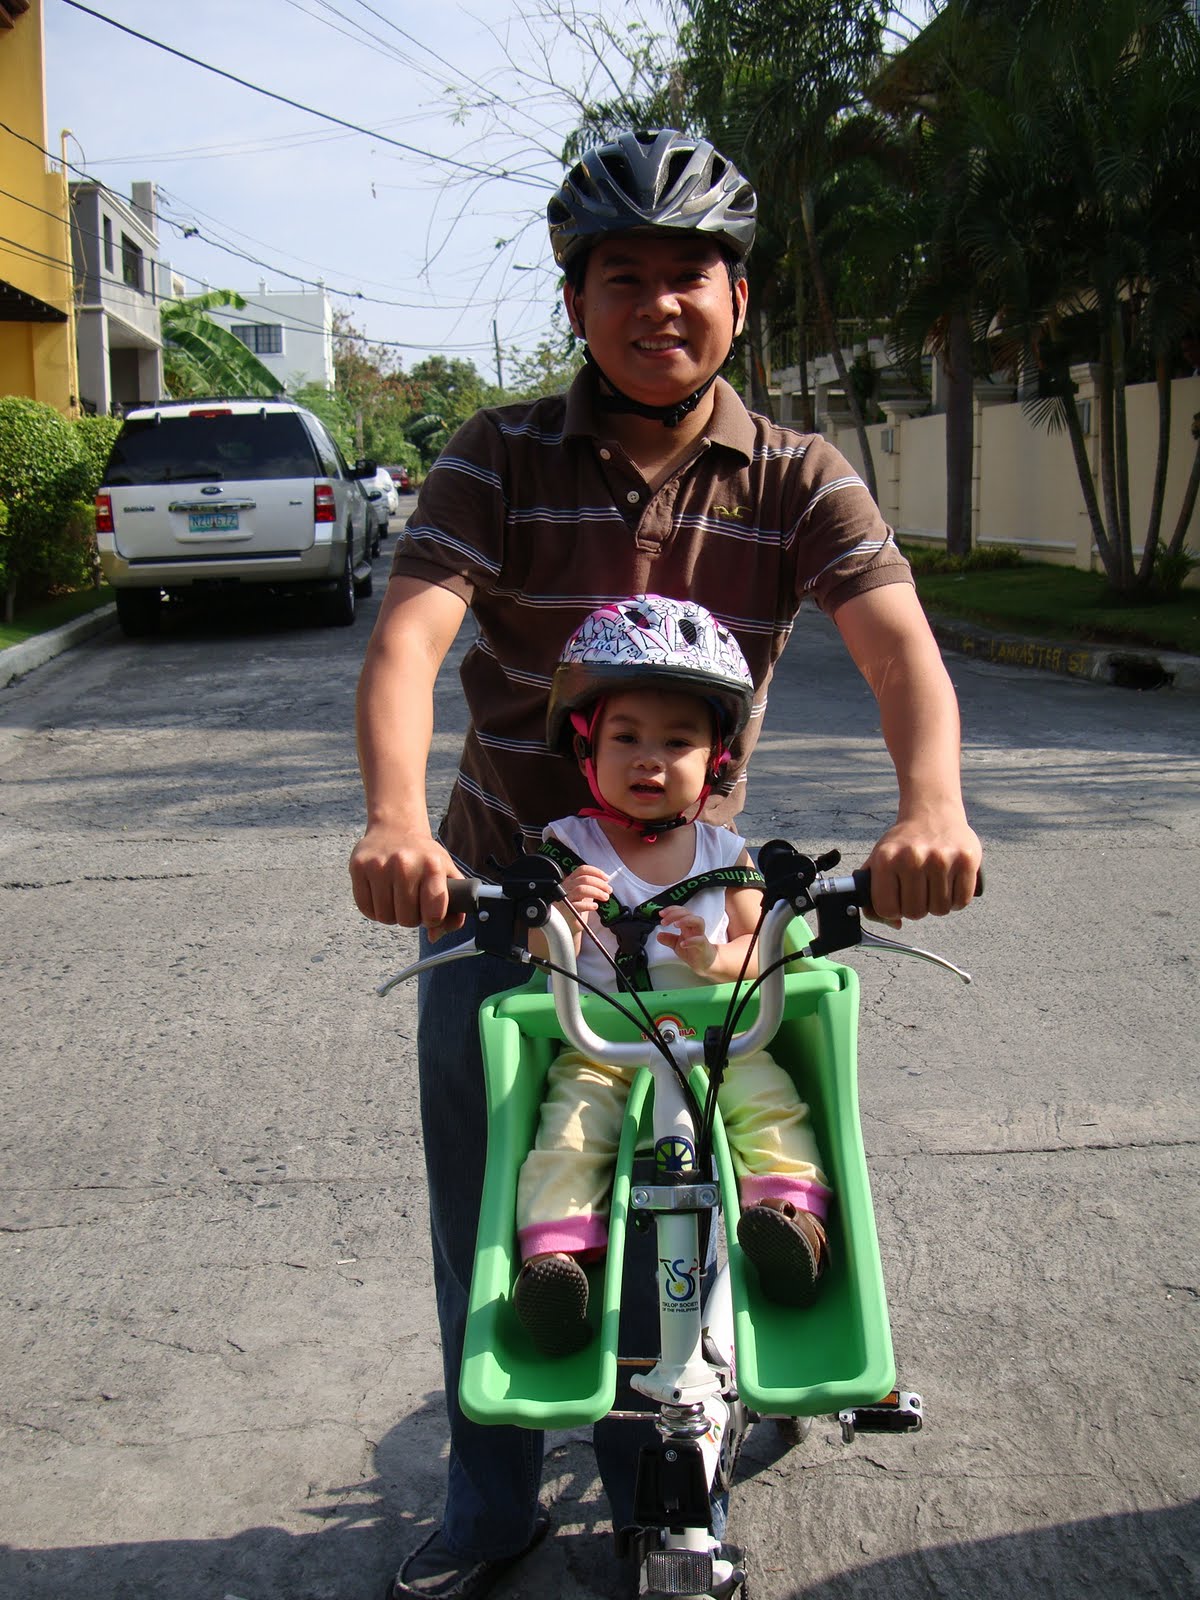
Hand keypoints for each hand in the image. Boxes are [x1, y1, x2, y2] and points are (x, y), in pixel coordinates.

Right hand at [349, 824, 464, 938]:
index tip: (430, 912)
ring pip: (384, 917)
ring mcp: (379, 865)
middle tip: (412, 903)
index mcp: (432, 865)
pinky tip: (382, 895)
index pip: (434, 913)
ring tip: (397, 898)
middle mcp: (405, 864)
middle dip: (411, 918)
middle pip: (407, 920)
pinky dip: (374, 909)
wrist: (396, 828)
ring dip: (392, 915)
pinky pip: (365, 908)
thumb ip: (454, 907)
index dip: (433, 920)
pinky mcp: (359, 867)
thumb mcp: (447, 873)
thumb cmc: (425, 856)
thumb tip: (435, 936)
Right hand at [559, 863, 611, 919]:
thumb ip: (591, 887)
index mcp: (570, 881)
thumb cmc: (576, 909)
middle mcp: (566, 887)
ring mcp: (565, 899)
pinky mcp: (566, 911)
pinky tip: (595, 906)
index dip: (596, 872)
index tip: (607, 878)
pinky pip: (578, 905)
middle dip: (600, 883)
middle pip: (584, 879)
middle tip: (609, 890)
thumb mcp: (584, 895)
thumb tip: (605, 881)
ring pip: (581, 889)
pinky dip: (589, 905)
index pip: (582, 870)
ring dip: (597, 892)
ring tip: (605, 897)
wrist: (567, 925)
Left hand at [656, 908, 716, 973]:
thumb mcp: (676, 945)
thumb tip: (658, 935)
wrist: (704, 962)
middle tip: (664, 922)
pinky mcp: (703, 946)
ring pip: (698, 921)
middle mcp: (694, 928)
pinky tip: (682, 944)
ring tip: (675, 925)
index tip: (661, 914)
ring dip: (686, 920)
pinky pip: (699, 940)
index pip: (681, 911)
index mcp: (687, 925)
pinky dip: (691, 940)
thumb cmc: (692, 950)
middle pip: (688, 913)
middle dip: (675, 914)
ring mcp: (700, 936)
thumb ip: (668, 939)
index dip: (671, 910)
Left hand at [863, 814, 982, 927]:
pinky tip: (949, 885)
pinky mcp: (966, 860)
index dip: (893, 911)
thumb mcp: (879, 861)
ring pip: (940, 910)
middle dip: (916, 908)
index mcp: (886, 859)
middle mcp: (913, 858)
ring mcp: (941, 858)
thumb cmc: (904, 843)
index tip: (898, 900)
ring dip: (937, 904)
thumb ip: (874, 896)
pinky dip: (956, 901)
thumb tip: (895, 924)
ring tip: (934, 885)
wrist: (932, 812)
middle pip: (915, 913)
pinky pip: (961, 901)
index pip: (887, 909)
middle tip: (918, 891)